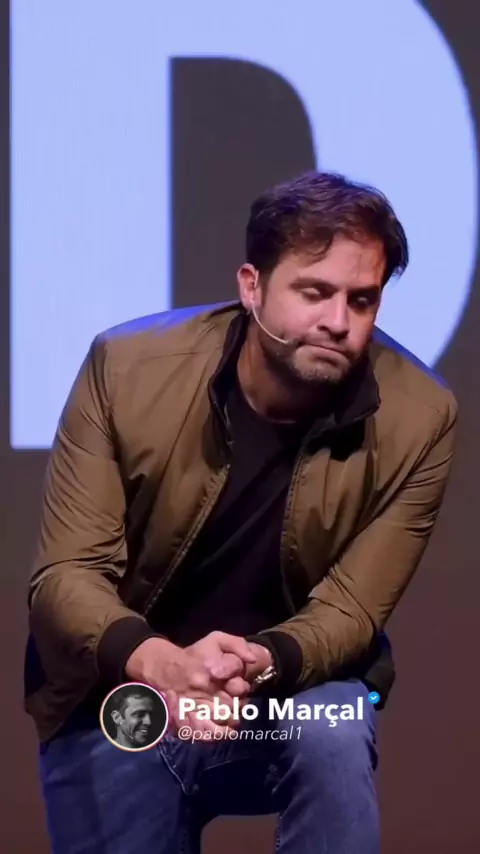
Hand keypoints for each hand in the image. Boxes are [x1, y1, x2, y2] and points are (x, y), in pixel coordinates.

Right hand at [124, 632, 256, 736]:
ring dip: (232, 720)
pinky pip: (207, 733)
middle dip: (240, 706)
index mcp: (213, 668)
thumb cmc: (196, 654)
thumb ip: (238, 645)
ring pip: (223, 720)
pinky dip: (219, 734)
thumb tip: (252, 659)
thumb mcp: (217, 639)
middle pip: (234, 706)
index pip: (240, 686)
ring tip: (232, 717)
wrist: (166, 668)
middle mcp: (203, 688)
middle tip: (238, 703)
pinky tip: (225, 731)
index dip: (243, 689)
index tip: (240, 688)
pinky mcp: (186, 719)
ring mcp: (194, 705)